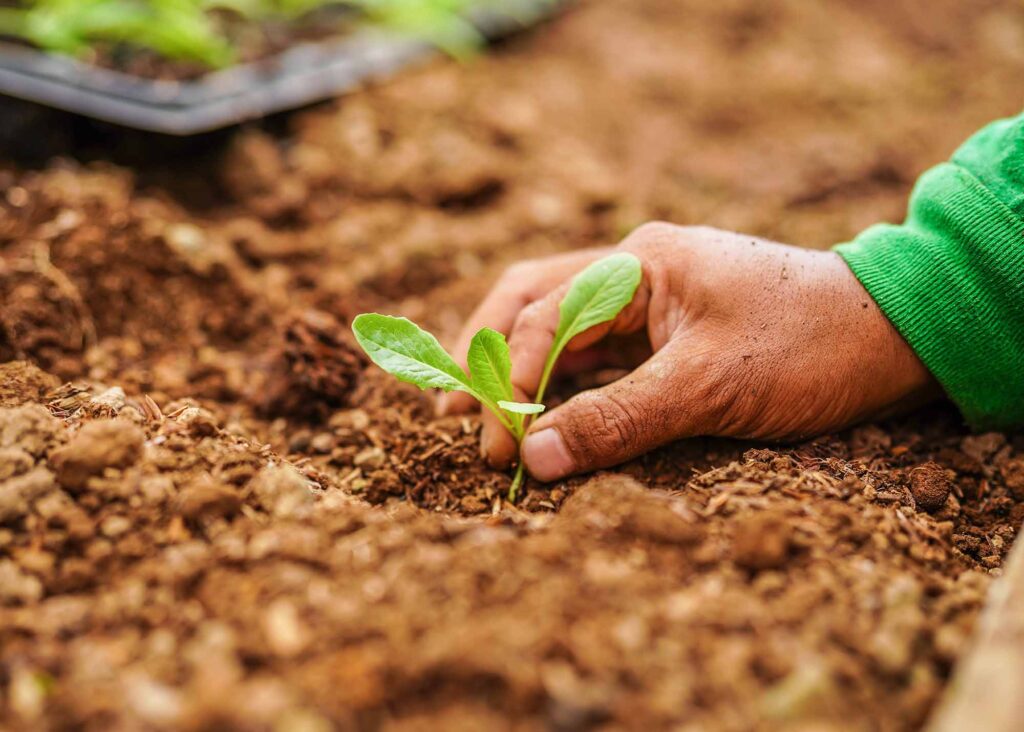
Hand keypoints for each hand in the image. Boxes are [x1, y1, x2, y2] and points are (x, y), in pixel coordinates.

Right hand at [439, 224, 937, 481]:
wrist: (893, 334)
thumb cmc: (809, 346)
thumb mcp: (711, 386)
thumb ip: (619, 420)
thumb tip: (533, 460)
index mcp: (639, 263)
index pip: (544, 316)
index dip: (509, 379)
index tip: (499, 443)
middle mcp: (634, 272)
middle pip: (530, 302)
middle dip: (488, 358)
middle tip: (452, 416)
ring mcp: (648, 302)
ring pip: (557, 329)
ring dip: (516, 373)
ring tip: (474, 420)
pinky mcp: (665, 335)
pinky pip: (595, 356)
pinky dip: (560, 387)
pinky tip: (538, 418)